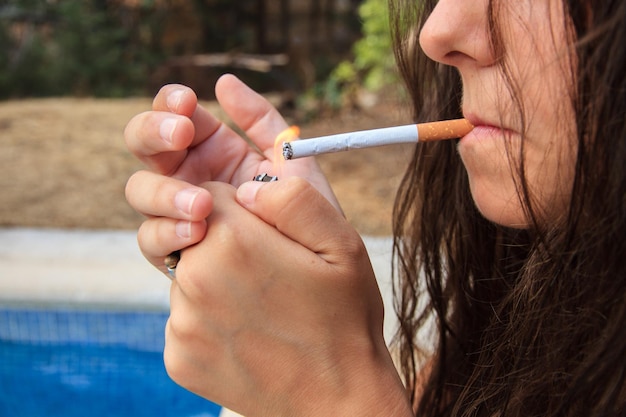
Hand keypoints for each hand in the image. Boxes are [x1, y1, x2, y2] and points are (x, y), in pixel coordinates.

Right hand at [125, 74, 338, 273]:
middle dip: (153, 132)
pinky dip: (166, 230)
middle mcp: (189, 175)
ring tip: (202, 204)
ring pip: (140, 189)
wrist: (317, 272)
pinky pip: (150, 237)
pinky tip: (196, 233)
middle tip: (180, 136)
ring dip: (163, 190)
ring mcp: (177, 213)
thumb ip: (261, 120)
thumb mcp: (292, 160)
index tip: (187, 103)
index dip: (171, 102)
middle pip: (144, 143)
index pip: (176, 113)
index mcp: (214, 148)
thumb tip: (223, 82)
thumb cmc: (307, 212)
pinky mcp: (175, 251)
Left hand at [164, 178, 411, 415]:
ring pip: (191, 277)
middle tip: (273, 277)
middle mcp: (193, 279)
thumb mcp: (342, 243)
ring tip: (265, 310)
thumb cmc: (344, 318)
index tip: (272, 240)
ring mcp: (181, 323)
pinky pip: (188, 318)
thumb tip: (245, 189)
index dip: (246, 213)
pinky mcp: (177, 356)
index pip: (213, 196)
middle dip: (229, 246)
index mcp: (231, 242)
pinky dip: (212, 322)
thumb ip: (293, 198)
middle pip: (197, 237)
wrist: (338, 399)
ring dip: (219, 284)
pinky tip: (249, 336)